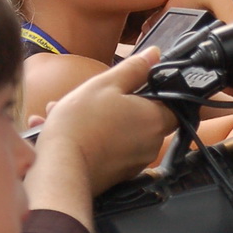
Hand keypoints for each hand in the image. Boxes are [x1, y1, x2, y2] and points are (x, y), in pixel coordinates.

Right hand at [35, 48, 174, 194]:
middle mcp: (151, 144)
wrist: (61, 168)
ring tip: (70, 115)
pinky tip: (69, 134)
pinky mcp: (119, 177)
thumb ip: (134, 69)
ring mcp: (136, 164)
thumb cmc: (82, 123)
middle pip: (145, 120)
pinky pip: (112, 153)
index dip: (153, 93)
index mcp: (155, 119)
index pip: (172, 104)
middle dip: (122, 107)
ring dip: (104, 124)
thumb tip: (156, 54)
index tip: (131, 88)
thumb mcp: (105, 84)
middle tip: (95, 99)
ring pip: (125, 136)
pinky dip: (97, 142)